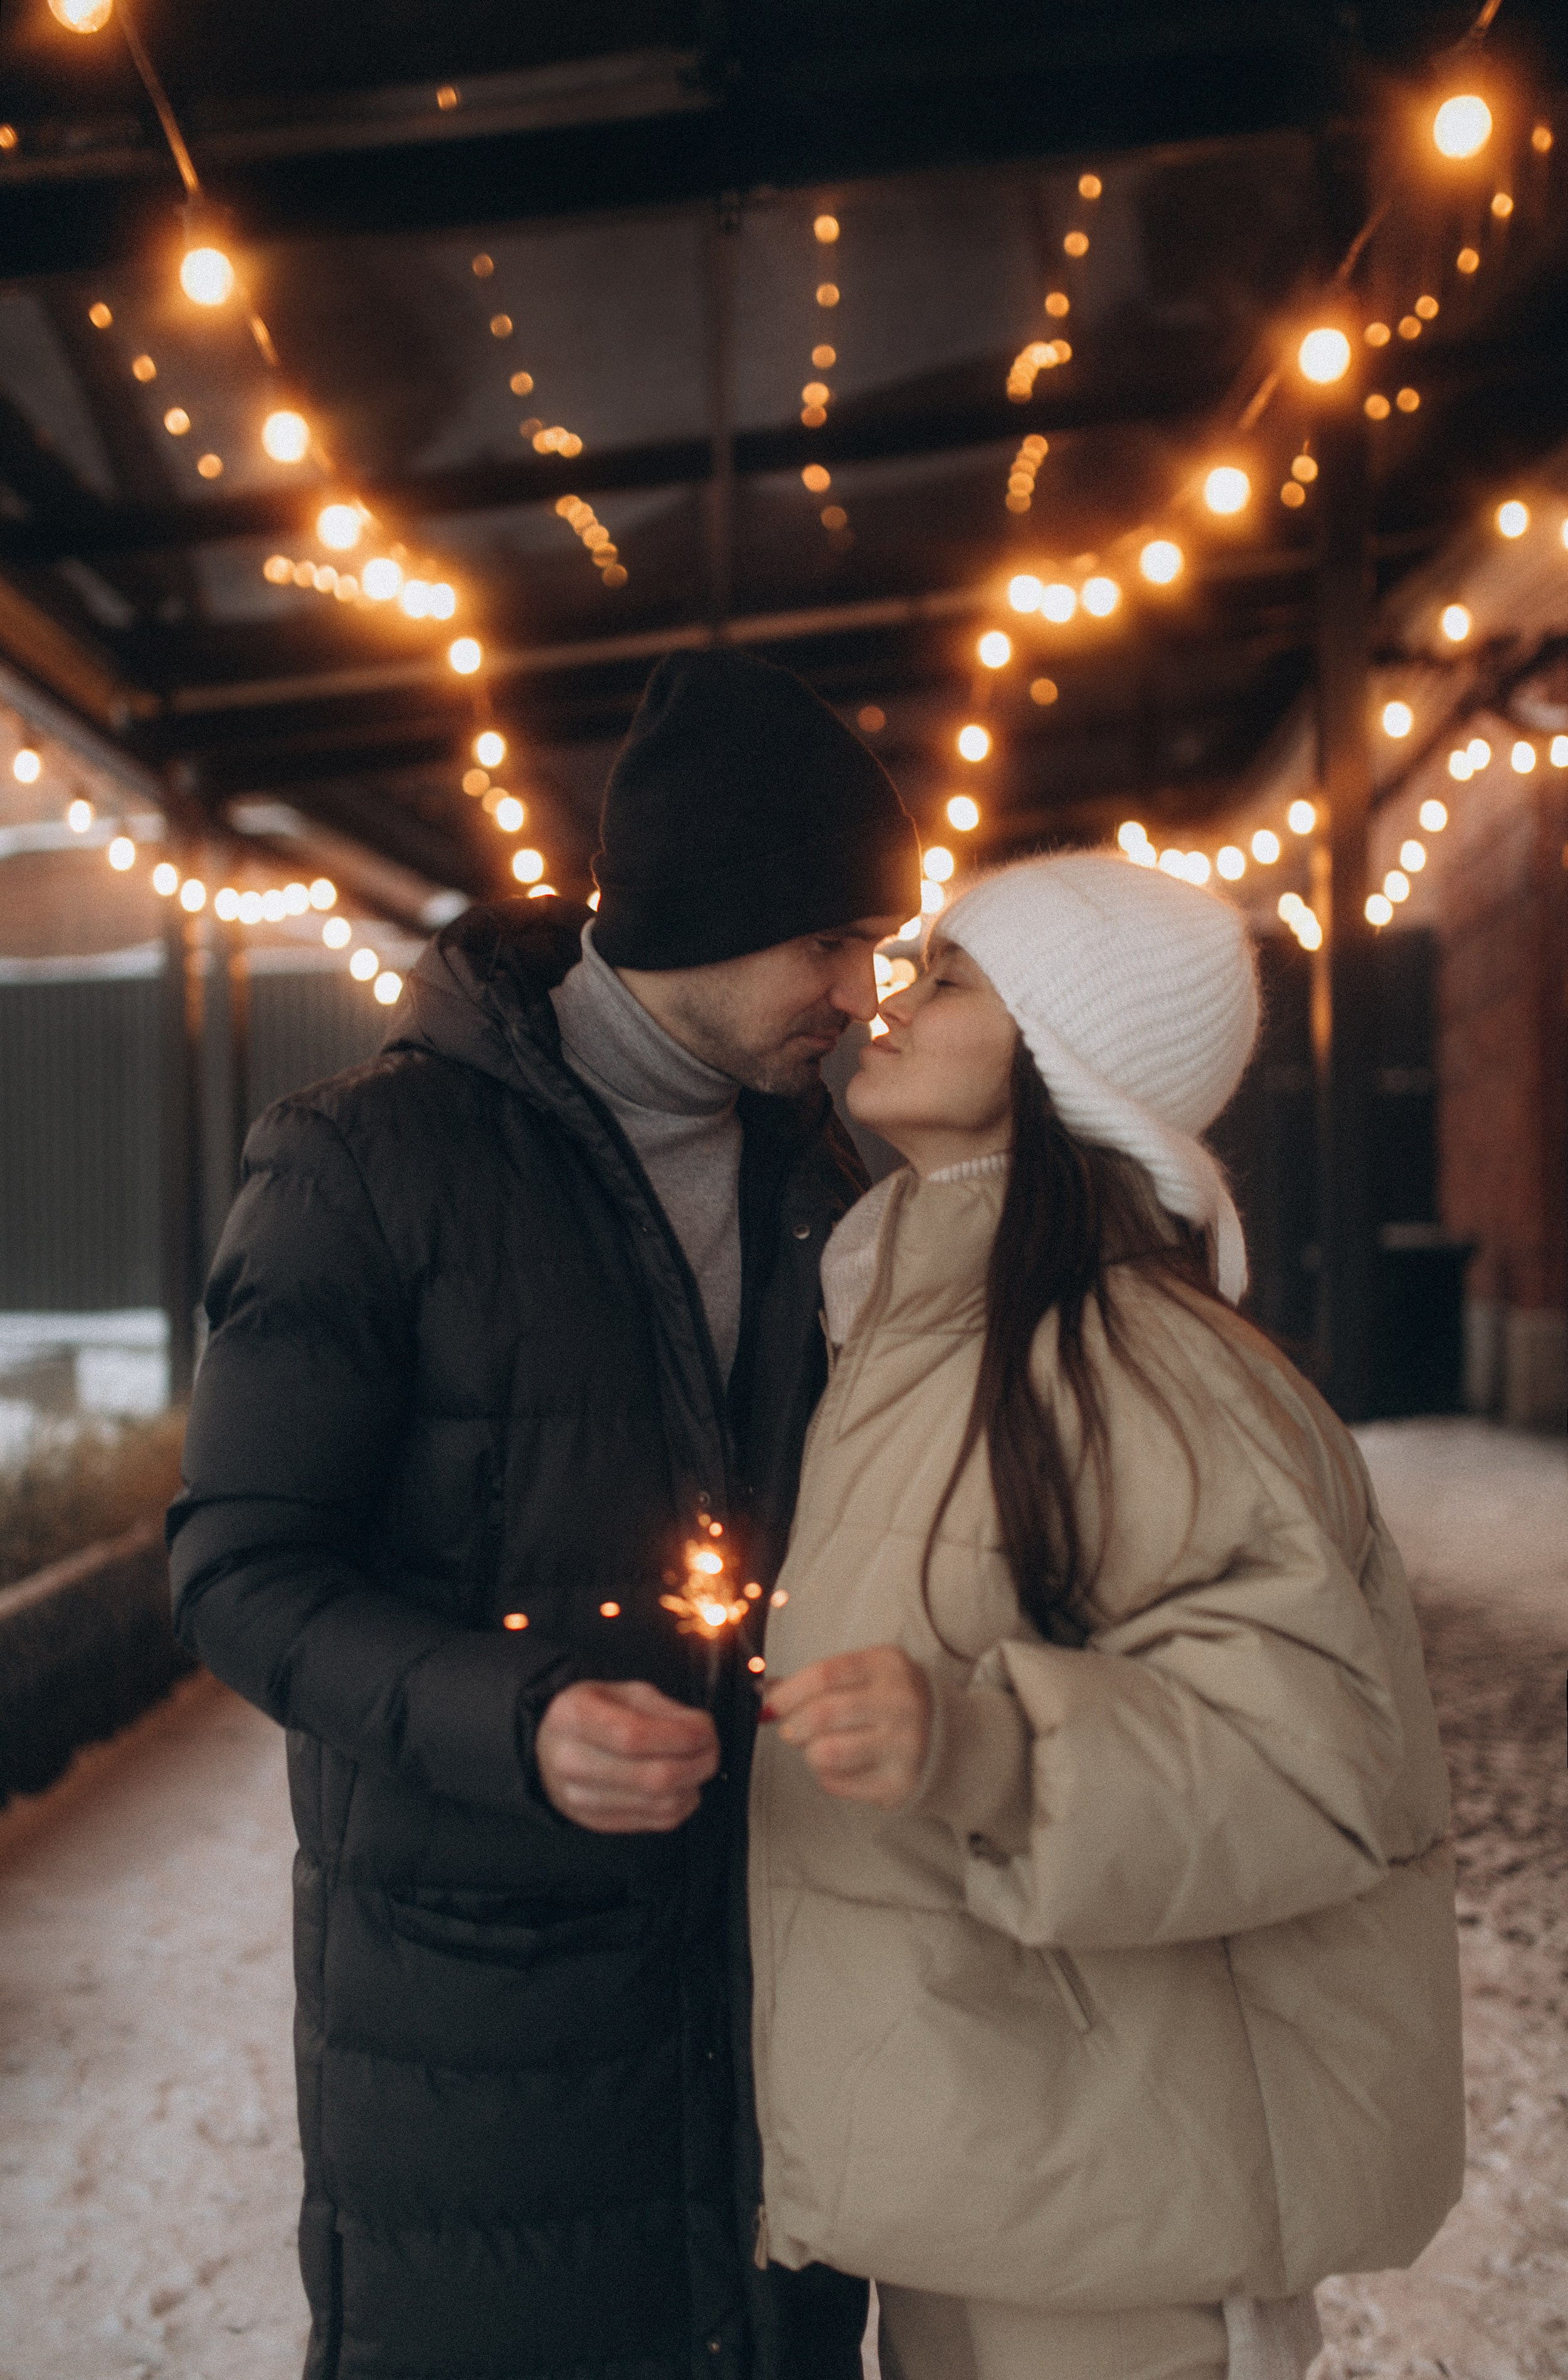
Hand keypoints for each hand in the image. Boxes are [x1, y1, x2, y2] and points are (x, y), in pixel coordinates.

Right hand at [535, 1680, 719, 1832]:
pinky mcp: (596, 1822)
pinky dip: (682, 1805)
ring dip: (694, 1785)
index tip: (706, 1730)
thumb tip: (701, 1731)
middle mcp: (570, 1761)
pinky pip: (655, 1822)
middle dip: (698, 1764)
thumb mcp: (623, 1693)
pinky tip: (684, 1787)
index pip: (635, 1736)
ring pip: (660, 1804)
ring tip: (698, 1765)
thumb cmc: (593, 1714)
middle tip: (712, 1749)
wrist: (550, 1749)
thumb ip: (664, 1709)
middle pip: (653, 1777)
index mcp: (573, 1717)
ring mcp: (580, 1799)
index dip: (682, 1737)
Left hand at [764, 1647, 931, 1809]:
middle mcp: (901, 1702)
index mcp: (889, 1665)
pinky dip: (826, 1775)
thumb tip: (762, 1688)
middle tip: (793, 1729)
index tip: (772, 1704)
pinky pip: (837, 1783)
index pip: (824, 1675)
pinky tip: (841, 1765)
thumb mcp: (866, 1675)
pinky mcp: (899, 1783)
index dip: (788, 1692)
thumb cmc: (891, 1701)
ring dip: (808, 1752)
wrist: (950, 1738)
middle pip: (822, 1714)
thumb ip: (817, 1680)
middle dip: (794, 1725)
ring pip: (825, 1753)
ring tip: (817, 1747)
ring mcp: (904, 1745)